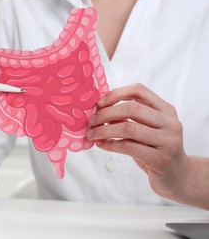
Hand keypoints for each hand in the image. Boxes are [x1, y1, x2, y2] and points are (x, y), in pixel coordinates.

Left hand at [86, 83, 187, 198]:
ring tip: (91, 134)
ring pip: (129, 128)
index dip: (116, 94)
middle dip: (106, 113)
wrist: (177, 177)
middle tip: (91, 121)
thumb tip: (99, 109)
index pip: (139, 91)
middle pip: (132, 108)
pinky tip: (100, 144)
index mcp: (166, 110)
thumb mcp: (145, 129)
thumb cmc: (155, 150)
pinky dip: (110, 144)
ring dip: (104, 130)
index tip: (99, 103)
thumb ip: (127, 117)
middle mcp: (170, 123)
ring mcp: (168, 141)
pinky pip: (129, 147)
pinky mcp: (161, 160)